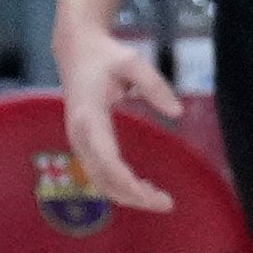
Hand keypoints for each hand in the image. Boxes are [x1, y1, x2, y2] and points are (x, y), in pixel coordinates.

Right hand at [54, 13, 184, 213]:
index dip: (129, 184)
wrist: (75, 49)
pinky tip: (142, 187)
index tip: (153, 197)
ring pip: (99, 181)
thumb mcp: (132, 61)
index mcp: (89, 117)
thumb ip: (154, 85)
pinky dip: (119, 187)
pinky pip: (99, 174)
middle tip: (166, 203)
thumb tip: (177, 112)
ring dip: (127, 195)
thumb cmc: (105, 55)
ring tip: (159, 199)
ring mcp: (78, 141)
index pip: (108, 161)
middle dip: (133, 197)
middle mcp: (79, 135)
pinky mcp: (82, 143)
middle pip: (103, 179)